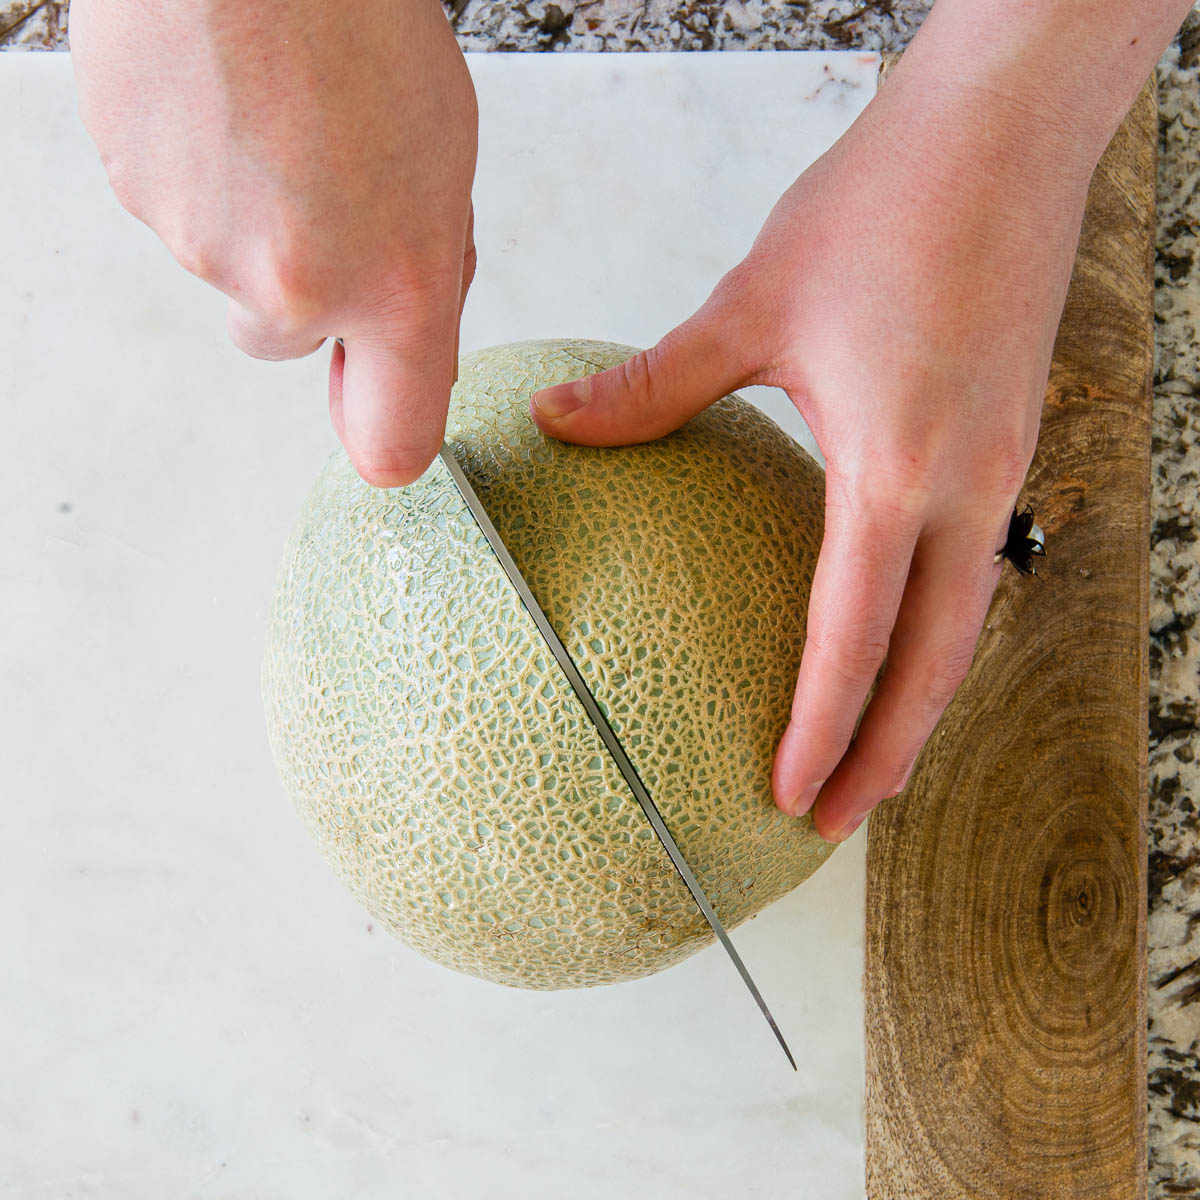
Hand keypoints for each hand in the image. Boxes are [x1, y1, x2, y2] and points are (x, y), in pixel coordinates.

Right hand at [69, 0, 477, 486]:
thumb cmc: (359, 22)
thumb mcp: (445, 160)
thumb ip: (421, 274)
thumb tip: (398, 347)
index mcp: (395, 286)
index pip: (392, 444)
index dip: (382, 436)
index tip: (375, 410)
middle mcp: (295, 289)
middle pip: (286, 342)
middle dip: (306, 289)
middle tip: (326, 186)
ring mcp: (204, 246)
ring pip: (231, 271)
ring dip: (256, 219)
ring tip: (279, 119)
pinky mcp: (138, 196)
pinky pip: (180, 213)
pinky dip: (203, 176)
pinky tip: (227, 106)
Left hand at [527, 60, 1099, 841]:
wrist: (1002, 135)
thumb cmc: (882, 208)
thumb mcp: (750, 303)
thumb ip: (655, 386)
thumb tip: (558, 420)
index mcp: (896, 467)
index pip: (855, 636)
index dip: (823, 728)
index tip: (788, 797)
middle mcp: (967, 486)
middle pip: (936, 664)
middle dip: (888, 755)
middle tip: (833, 822)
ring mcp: (1003, 468)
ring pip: (966, 624)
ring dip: (918, 703)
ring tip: (866, 759)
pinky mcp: (1013, 442)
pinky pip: (974, 565)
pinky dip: (935, 630)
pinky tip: (893, 640)